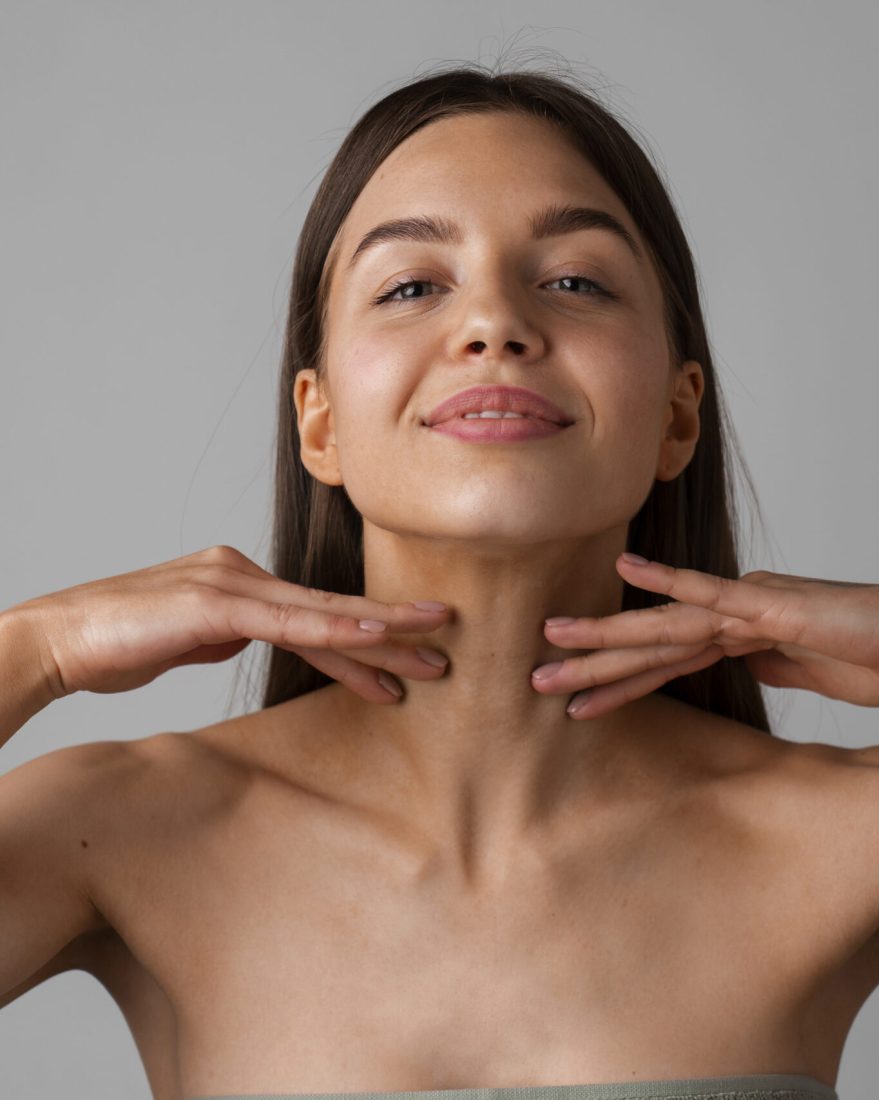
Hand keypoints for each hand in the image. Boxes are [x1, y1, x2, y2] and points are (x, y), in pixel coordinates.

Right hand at [9, 545, 449, 705]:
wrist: (57, 640)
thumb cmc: (117, 642)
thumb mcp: (189, 639)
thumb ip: (228, 632)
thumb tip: (256, 639)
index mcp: (241, 582)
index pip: (317, 615)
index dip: (366, 636)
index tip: (410, 655)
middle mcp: (244, 573)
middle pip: (333, 609)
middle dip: (393, 629)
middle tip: (447, 643)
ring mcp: (232, 583)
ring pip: (322, 613)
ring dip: (382, 633)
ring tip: (433, 651)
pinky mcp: (215, 602)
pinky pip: (289, 621)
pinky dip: (334, 632)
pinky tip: (374, 641)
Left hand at [532, 554, 878, 719]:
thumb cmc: (878, 657)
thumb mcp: (810, 675)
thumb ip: (771, 666)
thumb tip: (745, 666)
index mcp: (738, 635)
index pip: (664, 661)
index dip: (618, 680)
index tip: (575, 699)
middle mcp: (731, 615)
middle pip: (648, 643)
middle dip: (590, 663)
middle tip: (533, 678)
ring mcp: (746, 606)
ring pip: (663, 625)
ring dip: (606, 639)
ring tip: (551, 647)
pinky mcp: (769, 605)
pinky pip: (711, 593)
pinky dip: (669, 583)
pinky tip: (625, 571)